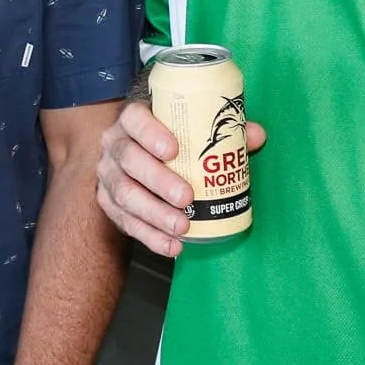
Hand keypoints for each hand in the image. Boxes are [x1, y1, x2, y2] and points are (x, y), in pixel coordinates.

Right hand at [95, 99, 265, 256]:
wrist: (138, 154)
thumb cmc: (171, 136)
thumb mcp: (193, 126)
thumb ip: (224, 130)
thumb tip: (256, 135)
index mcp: (133, 118)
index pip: (136, 119)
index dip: (151, 134)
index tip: (174, 150)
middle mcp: (115, 143)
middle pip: (129, 159)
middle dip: (158, 180)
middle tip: (186, 197)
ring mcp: (108, 173)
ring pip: (124, 194)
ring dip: (154, 213)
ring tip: (182, 228)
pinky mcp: (108, 201)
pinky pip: (124, 221)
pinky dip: (148, 236)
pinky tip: (171, 246)